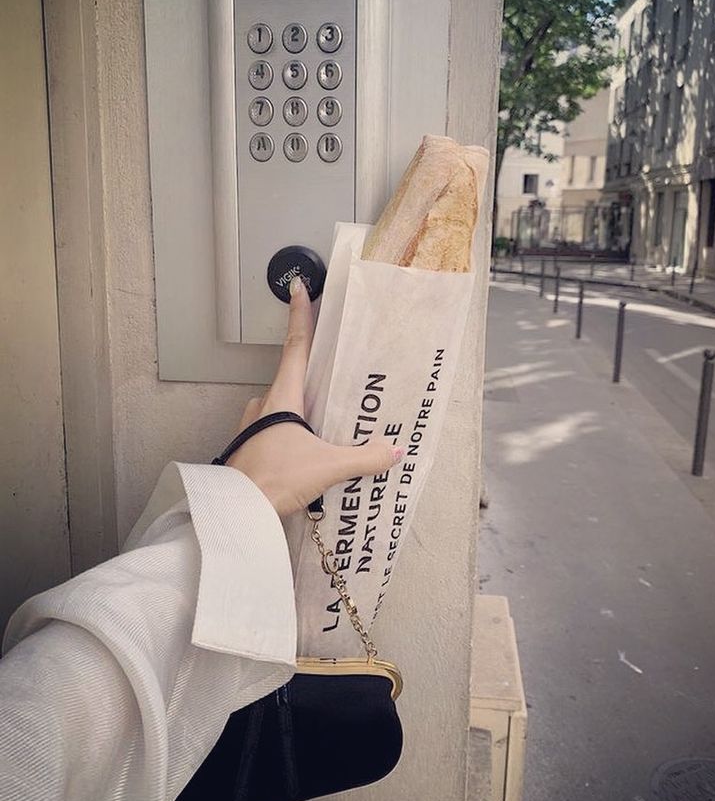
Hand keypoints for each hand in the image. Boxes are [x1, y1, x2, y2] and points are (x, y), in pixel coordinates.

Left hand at [226, 277, 402, 516]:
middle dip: (310, 372)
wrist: (235, 511)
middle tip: (332, 369)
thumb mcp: (327, 467)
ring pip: (282, 407)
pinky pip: (275, 429)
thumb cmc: (275, 479)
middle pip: (291, 378)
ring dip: (301, 409)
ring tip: (327, 420)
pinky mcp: (249, 448)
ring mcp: (253, 427)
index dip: (301, 316)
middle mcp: (264, 405)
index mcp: (282, 397)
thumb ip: (363, 458)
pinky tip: (306, 449)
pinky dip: (292, 432)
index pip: (296, 347)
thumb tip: (394, 451)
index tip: (299, 288)